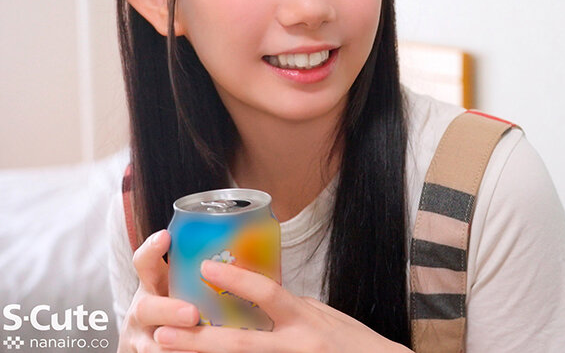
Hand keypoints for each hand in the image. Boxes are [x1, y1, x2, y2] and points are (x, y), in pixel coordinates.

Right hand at [117, 230, 200, 352]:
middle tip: (192, 313)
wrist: (149, 342)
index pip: (144, 262)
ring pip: (153, 344)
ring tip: (197, 347)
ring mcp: (141, 338)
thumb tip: (254, 249)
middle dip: (169, 311)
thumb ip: (200, 273)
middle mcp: (142, 310)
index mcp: (152, 285)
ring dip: (177, 344)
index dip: (152, 249)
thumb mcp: (179, 285)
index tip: (166, 236)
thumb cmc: (175, 303)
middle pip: (146, 308)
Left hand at [151, 259, 411, 352]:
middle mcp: (298, 346)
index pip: (267, 294)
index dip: (235, 279)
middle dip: (198, 341)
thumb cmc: (355, 343)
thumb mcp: (324, 317)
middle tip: (162, 332)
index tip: (204, 267)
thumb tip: (260, 296)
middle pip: (241, 344)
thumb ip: (293, 310)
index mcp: (306, 320)